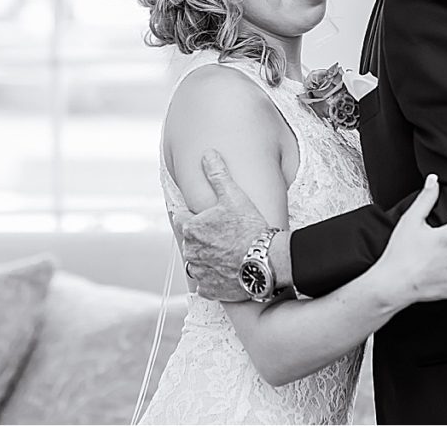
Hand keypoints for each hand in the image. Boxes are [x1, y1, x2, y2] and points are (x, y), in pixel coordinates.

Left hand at [169, 150, 265, 301]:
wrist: (266, 261)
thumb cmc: (250, 227)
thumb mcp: (233, 195)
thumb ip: (217, 174)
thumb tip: (208, 154)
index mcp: (191, 229)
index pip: (180, 218)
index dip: (189, 214)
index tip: (196, 214)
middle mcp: (191, 252)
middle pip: (189, 242)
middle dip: (200, 238)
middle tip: (219, 235)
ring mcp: (200, 273)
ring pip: (195, 264)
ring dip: (204, 259)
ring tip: (223, 254)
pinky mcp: (211, 290)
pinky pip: (206, 285)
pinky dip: (212, 279)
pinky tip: (225, 273)